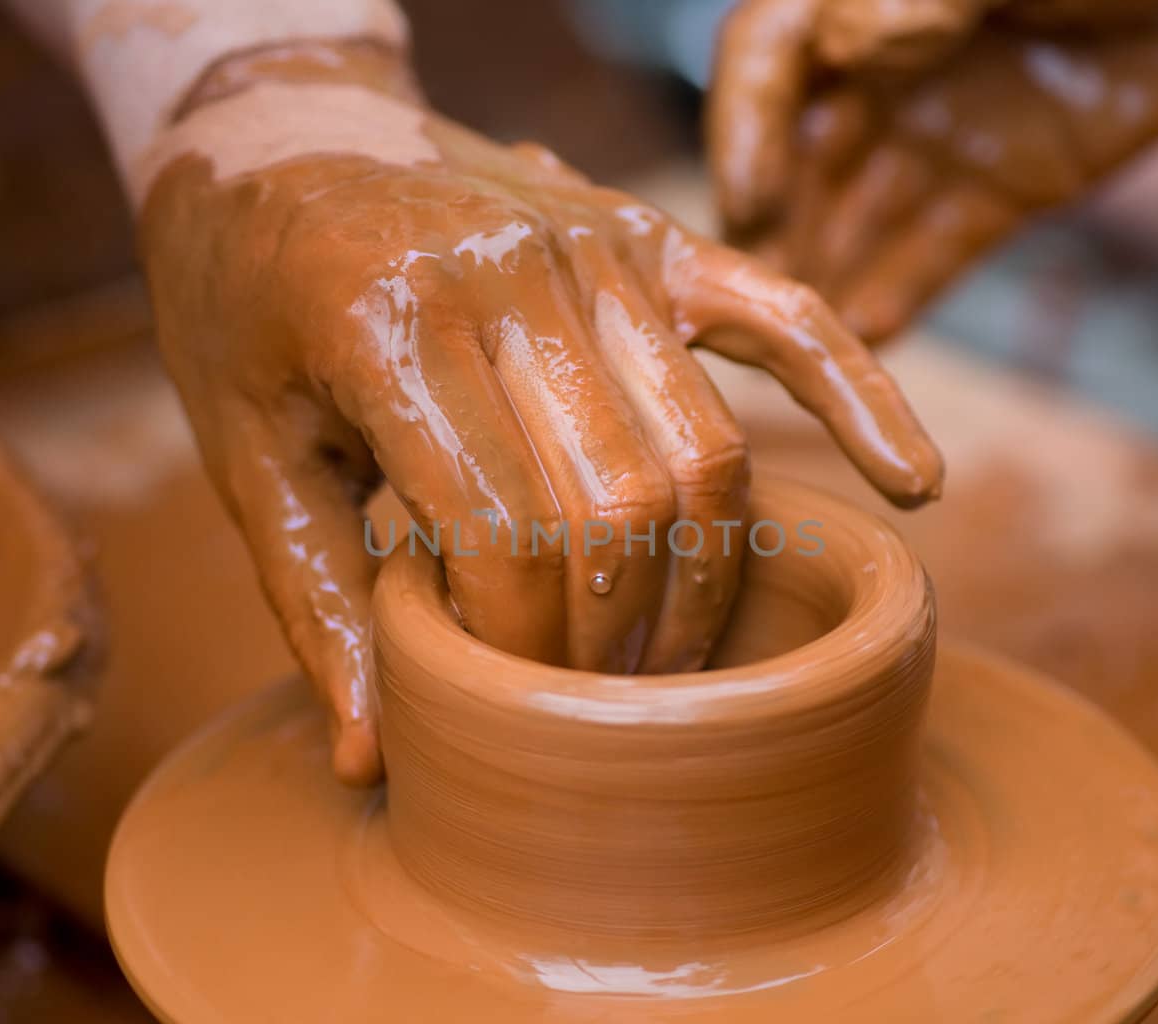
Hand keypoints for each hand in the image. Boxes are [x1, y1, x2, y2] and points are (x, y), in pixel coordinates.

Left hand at [138, 57, 942, 784]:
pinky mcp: (649, 236)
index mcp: (390, 323)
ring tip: (672, 668)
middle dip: (614, 641)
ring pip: (704, 448)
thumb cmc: (244, 299)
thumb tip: (381, 760)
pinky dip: (861, 396)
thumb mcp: (244, 450)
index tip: (511, 707)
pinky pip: (784, 316)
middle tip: (593, 714)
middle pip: (620, 506)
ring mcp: (596, 245)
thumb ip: (317, 601)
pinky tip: (913, 482)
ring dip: (702, 582)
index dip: (520, 650)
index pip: (503, 535)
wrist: (282, 129)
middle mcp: (511, 272)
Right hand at [708, 0, 1157, 341]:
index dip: (744, 127)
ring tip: (790, 350)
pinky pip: (935, 253)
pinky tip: (866, 344)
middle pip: (801, 155)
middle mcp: (885, 72)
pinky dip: (897, 298)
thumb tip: (851, 40)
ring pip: (858, 215)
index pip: (773, 56)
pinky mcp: (997, 191)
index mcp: (870, 0)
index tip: (748, 200)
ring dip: (819, 276)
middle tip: (744, 308)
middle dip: (771, 228)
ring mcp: (939, 135)